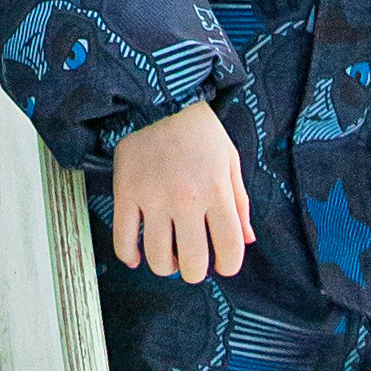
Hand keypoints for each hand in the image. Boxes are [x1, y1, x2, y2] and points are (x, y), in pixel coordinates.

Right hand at [107, 97, 252, 283]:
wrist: (159, 98)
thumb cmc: (200, 131)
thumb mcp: (230, 161)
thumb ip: (240, 203)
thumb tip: (247, 240)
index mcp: (216, 191)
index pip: (230, 247)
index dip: (229, 266)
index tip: (223, 265)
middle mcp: (185, 198)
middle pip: (193, 261)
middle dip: (196, 272)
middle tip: (193, 264)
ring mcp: (152, 197)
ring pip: (157, 257)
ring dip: (165, 267)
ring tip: (169, 259)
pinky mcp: (125, 192)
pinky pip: (123, 239)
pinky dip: (128, 256)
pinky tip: (136, 257)